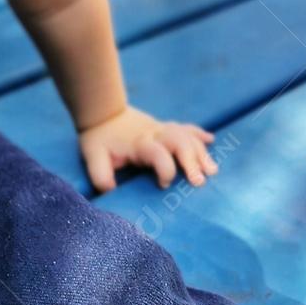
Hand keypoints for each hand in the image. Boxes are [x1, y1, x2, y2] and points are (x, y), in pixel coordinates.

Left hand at [77, 104, 217, 193]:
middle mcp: (154, 134)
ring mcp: (162, 130)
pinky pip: (186, 128)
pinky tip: (211, 141)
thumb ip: (100, 174)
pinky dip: (198, 134)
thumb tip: (111, 192)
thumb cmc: (99, 139)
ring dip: (200, 152)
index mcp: (139, 143)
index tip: (163, 185)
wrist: (102, 112)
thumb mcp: (93, 156)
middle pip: (179, 142)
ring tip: (212, 171)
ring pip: (187, 136)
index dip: (164, 169)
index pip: (157, 153)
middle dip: (191, 161)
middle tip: (199, 182)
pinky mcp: (165, 128)